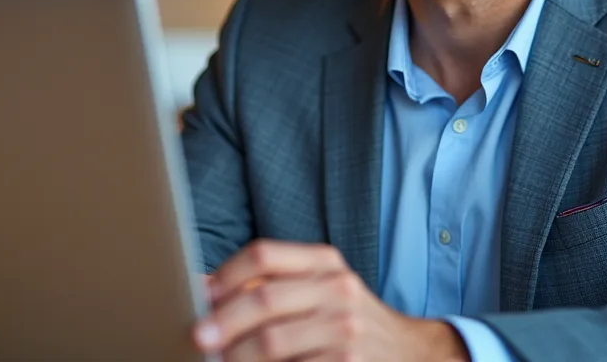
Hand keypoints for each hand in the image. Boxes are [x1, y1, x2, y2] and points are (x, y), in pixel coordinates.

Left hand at [194, 240, 468, 360]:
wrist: (409, 353)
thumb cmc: (346, 321)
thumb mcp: (316, 290)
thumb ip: (266, 286)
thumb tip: (202, 288)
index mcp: (323, 262)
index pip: (264, 255)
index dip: (225, 275)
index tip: (200, 296)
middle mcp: (338, 288)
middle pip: (264, 299)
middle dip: (223, 321)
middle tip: (198, 338)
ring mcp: (346, 328)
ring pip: (273, 342)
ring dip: (238, 356)